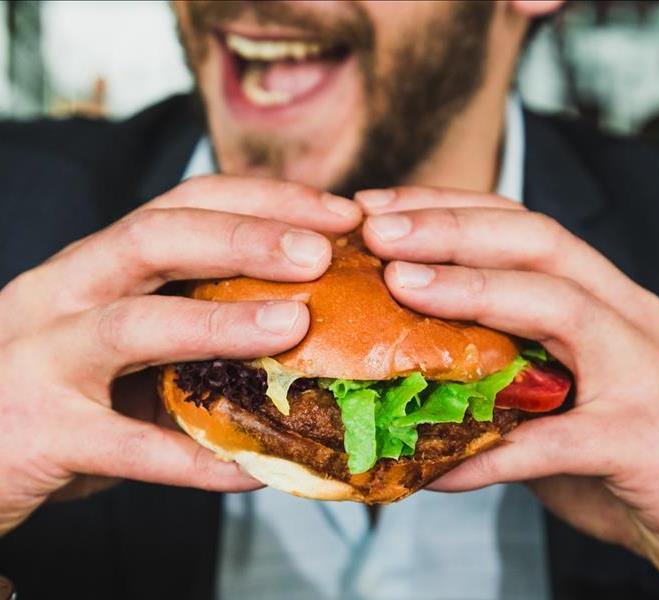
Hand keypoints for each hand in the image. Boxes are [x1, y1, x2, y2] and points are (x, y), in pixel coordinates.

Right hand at [0, 175, 361, 534]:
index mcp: (98, 262)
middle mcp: (67, 292)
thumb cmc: (59, 378)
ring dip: (220, 324)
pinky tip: (253, 469)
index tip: (337, 213)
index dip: (265, 200)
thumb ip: (188, 316)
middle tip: (321, 253)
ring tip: (294, 326)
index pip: (186, 204)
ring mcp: (44, 358)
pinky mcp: (40, 433)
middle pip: (155, 239)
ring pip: (133, 325)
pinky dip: (194, 459)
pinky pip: (128, 447)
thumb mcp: (118, 328)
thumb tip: (301, 324)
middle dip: (245, 239)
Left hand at [358, 186, 658, 590]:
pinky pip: (556, 442)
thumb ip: (501, 369)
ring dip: (472, 290)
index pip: (522, 226)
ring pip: (559, 304)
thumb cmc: (625, 447)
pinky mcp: (644, 440)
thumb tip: (407, 366)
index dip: (448, 208)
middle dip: (452, 227)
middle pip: (538, 242)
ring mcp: (644, 371)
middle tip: (377, 229)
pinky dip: (490, 451)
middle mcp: (626, 317)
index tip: (379, 209)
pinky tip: (435, 464)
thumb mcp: (561, 389)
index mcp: (601, 297)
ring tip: (400, 285)